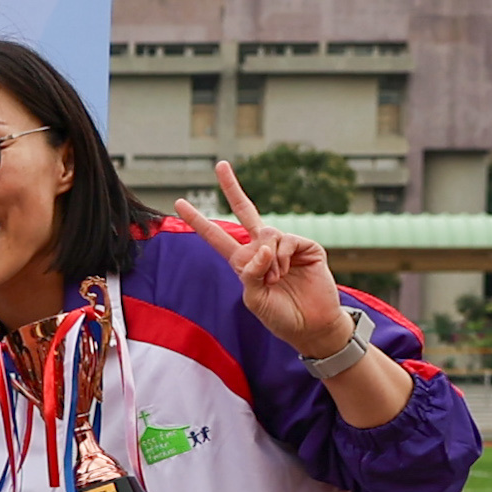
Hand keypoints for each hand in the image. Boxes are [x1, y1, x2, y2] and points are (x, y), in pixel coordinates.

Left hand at [188, 166, 353, 357]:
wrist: (312, 326)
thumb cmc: (280, 316)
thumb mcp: (254, 299)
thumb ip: (251, 274)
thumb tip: (262, 247)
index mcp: (243, 261)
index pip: (217, 236)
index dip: (199, 221)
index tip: (179, 203)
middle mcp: (262, 248)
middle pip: (245, 211)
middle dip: (232, 187)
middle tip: (220, 165)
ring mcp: (285, 246)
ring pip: (267, 233)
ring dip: (268, 260)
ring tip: (276, 280)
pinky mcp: (306, 247)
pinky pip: (286, 241)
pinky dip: (282, 258)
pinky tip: (289, 273)